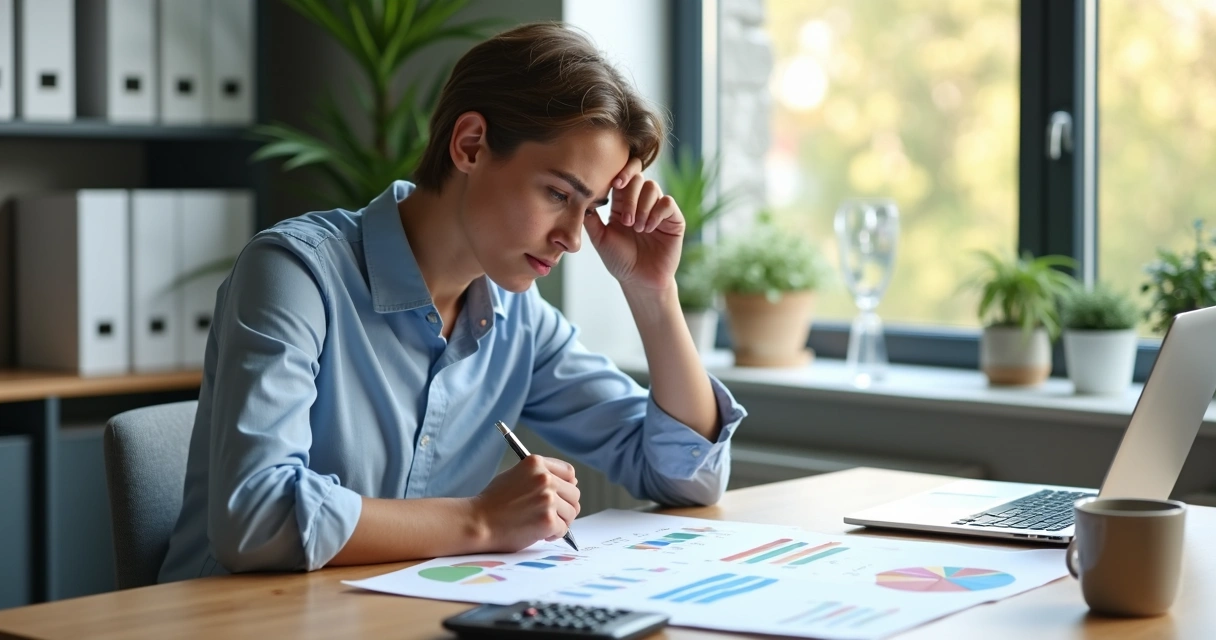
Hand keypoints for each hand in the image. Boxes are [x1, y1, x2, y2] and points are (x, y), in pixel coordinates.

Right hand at [470, 455, 580, 552]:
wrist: (477, 522)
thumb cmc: (493, 502)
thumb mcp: (515, 476)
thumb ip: (540, 476)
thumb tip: (572, 482)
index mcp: (536, 463)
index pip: (569, 472)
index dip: (567, 486)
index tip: (561, 495)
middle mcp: (544, 478)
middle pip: (574, 494)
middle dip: (565, 507)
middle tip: (548, 515)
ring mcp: (547, 499)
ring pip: (571, 513)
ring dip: (559, 522)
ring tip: (539, 525)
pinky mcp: (548, 520)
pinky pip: (563, 529)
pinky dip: (553, 534)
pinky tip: (537, 533)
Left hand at [583, 157, 684, 292]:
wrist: (639, 280)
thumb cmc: (620, 261)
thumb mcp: (600, 239)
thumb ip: (591, 219)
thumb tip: (580, 198)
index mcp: (622, 204)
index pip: (623, 178)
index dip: (620, 174)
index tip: (615, 184)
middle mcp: (641, 203)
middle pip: (638, 179)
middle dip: (631, 196)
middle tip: (627, 221)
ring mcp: (658, 210)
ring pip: (653, 188)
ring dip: (643, 207)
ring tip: (638, 229)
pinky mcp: (673, 219)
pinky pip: (667, 203)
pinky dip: (657, 213)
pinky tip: (649, 228)